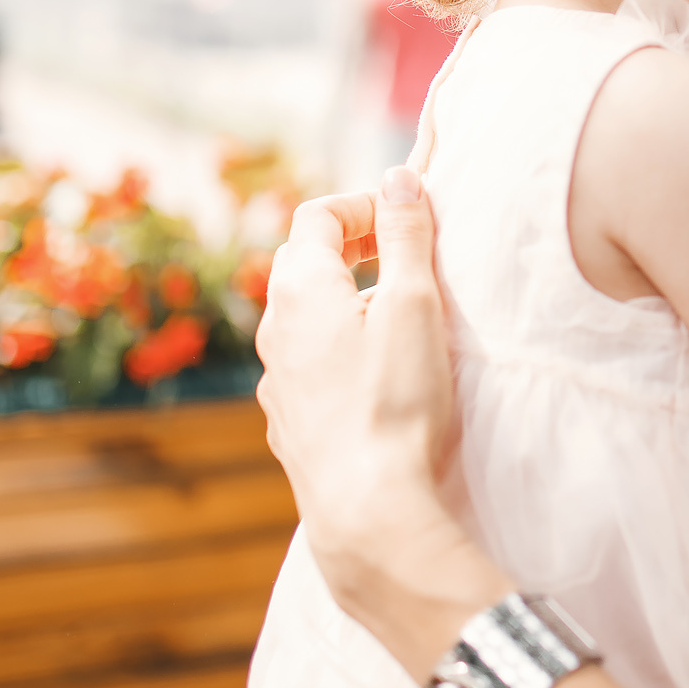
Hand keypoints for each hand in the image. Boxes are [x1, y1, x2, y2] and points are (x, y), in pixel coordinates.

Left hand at [256, 169, 506, 678]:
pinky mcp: (290, 425)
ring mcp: (277, 382)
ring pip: (304, 319)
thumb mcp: (414, 304)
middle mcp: (274, 330)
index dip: (362, 205)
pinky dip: (339, 350)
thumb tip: (399, 176)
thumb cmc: (395, 402)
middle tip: (404, 256)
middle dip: (352, 248)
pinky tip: (378, 377)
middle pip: (302, 263)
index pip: (316, 216)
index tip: (407, 216)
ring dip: (347, 302)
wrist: (367, 510)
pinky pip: (308, 366)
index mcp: (300, 289)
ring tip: (399, 317)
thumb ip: (407, 235)